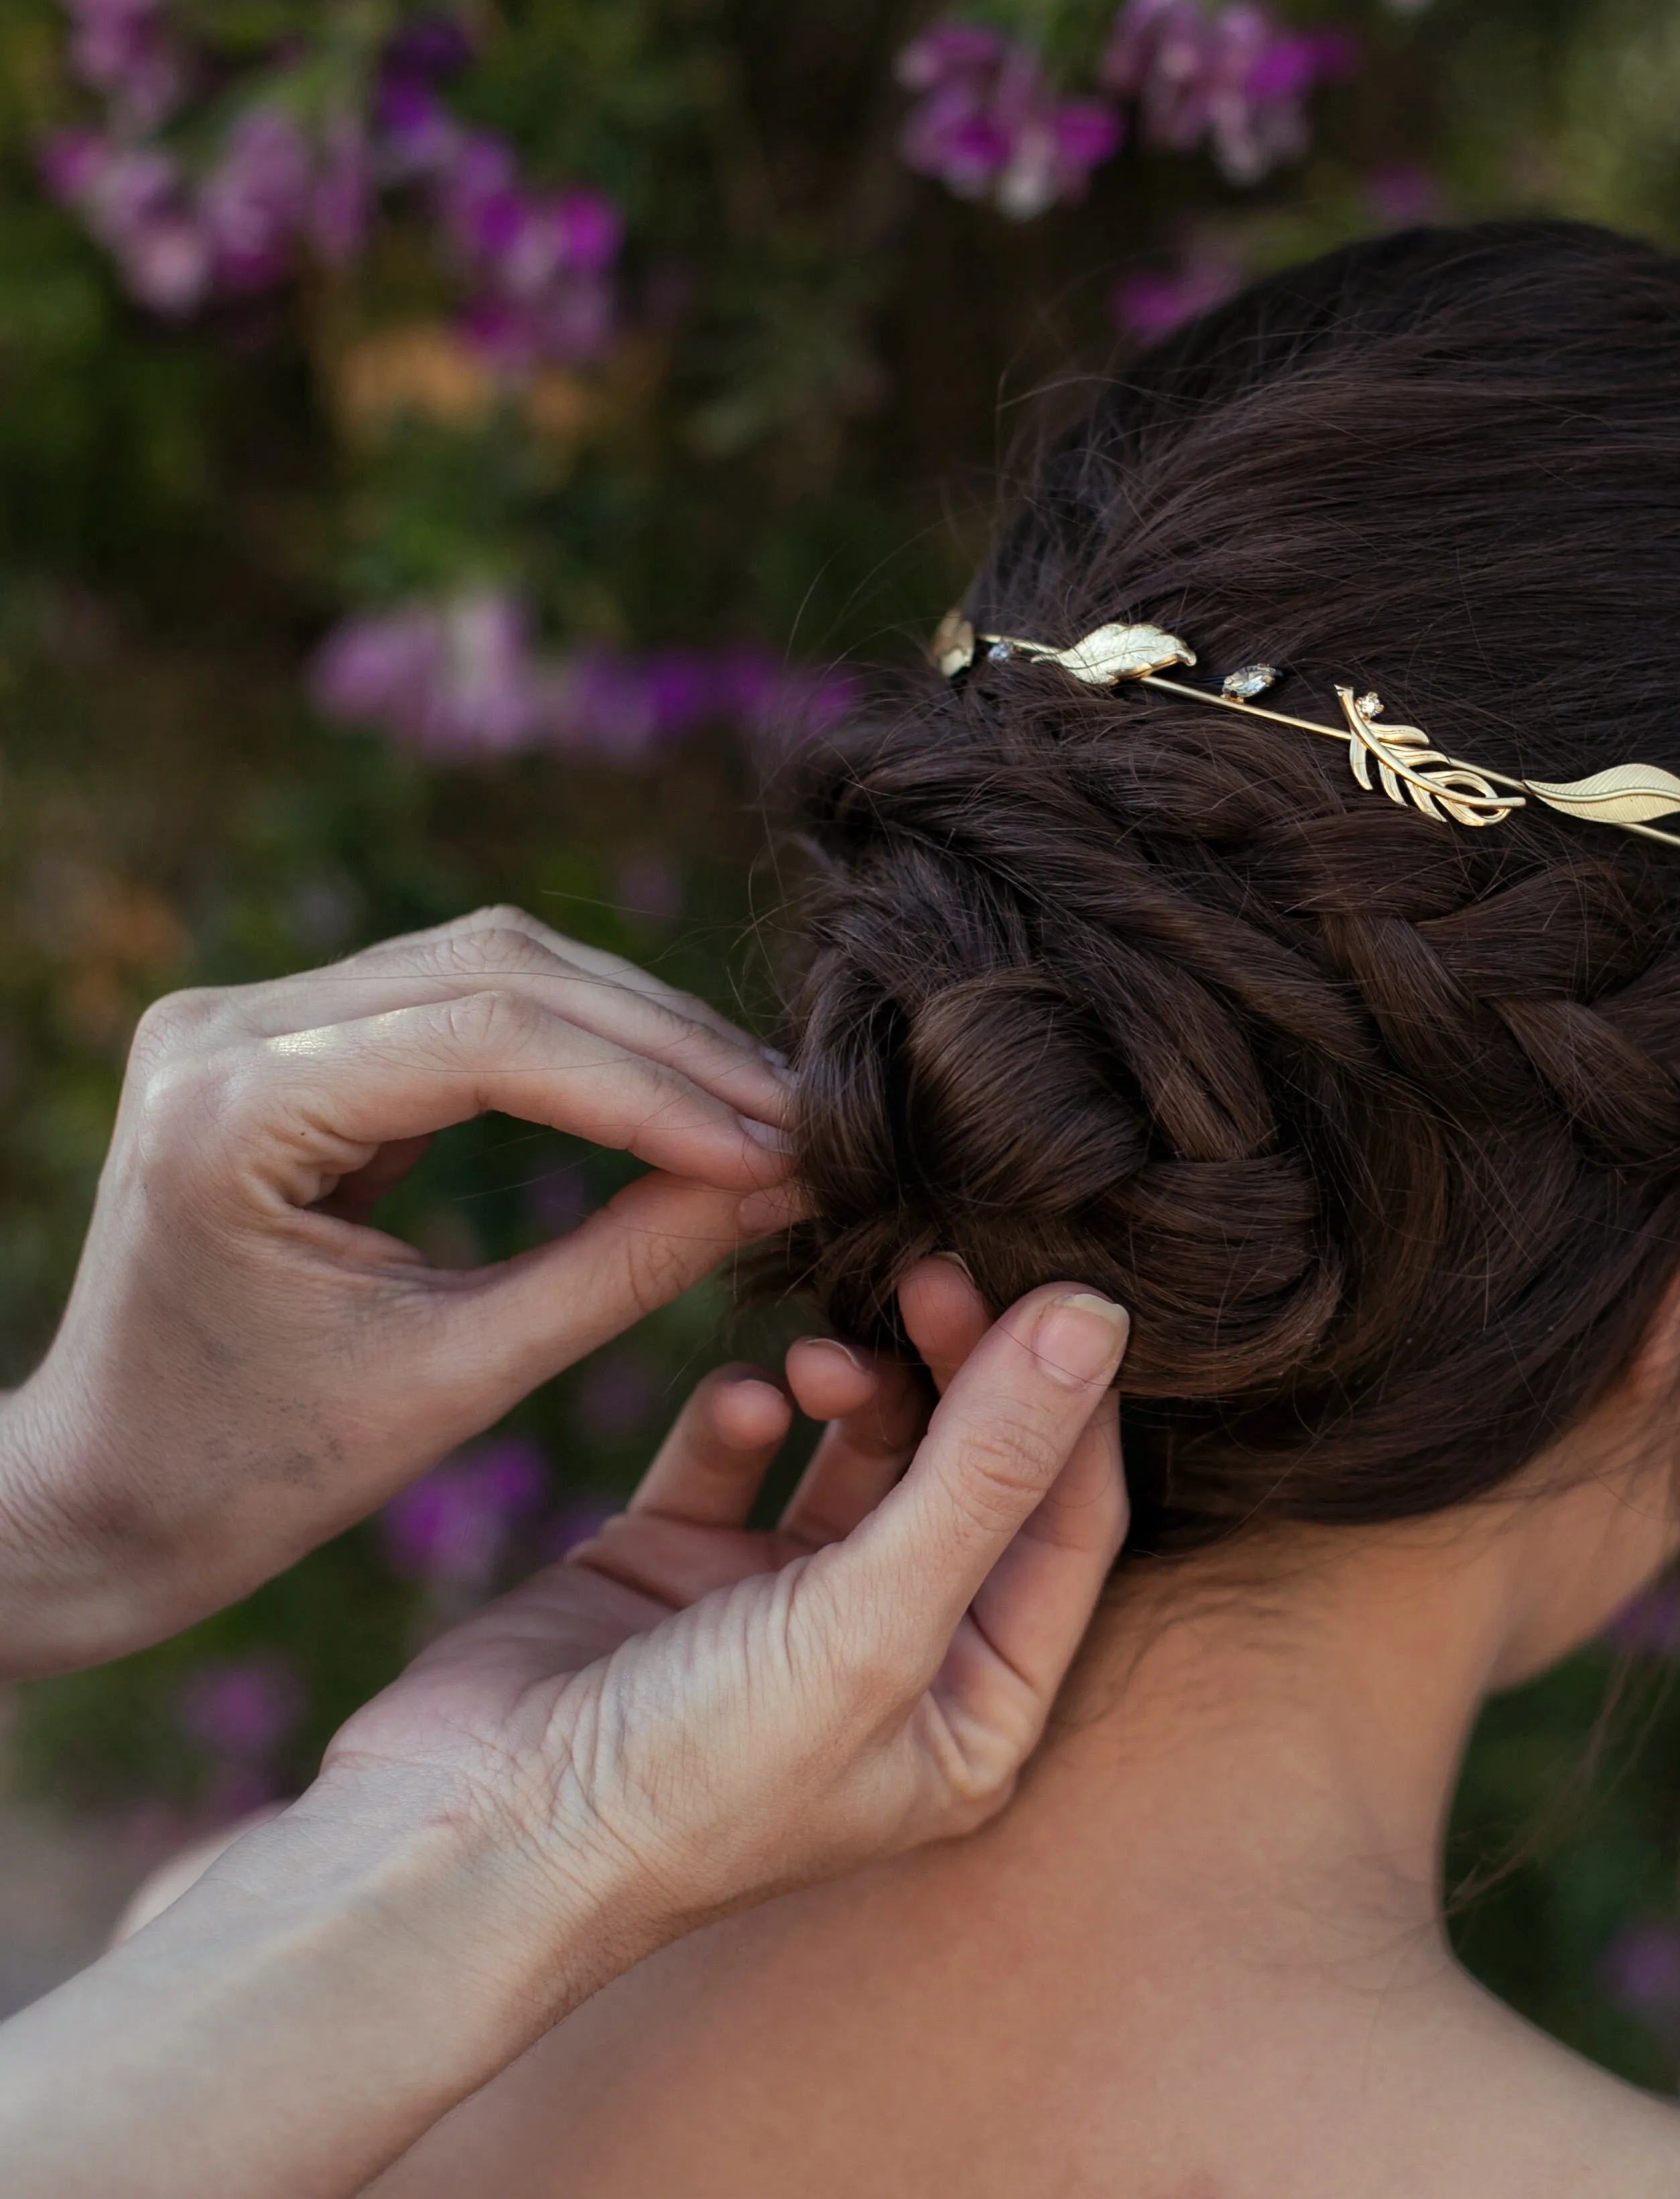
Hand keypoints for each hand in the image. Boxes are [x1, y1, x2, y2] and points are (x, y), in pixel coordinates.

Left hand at [0, 906, 799, 1675]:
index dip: (656, 1088)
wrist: (105, 1494)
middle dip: (668, 1044)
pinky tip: (671, 1090)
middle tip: (799, 1116)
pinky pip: (460, 995)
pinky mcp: (281, 1033)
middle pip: (500, 969)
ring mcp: (243, 1016)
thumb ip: (624, 1267)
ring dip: (637, 1027)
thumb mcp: (462, 1376)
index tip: (780, 1150)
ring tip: (756, 1104)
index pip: (493, 1041)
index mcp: (230, 1112)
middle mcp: (223, 1027)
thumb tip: (780, 1183)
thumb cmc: (263, 1469)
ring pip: (493, 961)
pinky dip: (579, 1039)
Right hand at [308, 1259, 1129, 1958]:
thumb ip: (990, 1468)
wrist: (463, 1839)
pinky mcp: (674, 1565)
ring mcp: (779, 1609)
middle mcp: (892, 1658)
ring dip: (852, 1382)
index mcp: (973, 1713)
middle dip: (958, 1369)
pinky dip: (743, 1413)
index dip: (1066, 1405)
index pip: (1068, 1525)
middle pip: (970, 1470)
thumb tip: (1098, 1322)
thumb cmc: (695, 1777)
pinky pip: (737, 1451)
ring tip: (821, 1361)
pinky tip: (741, 1404)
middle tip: (932, 1271)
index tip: (1051, 1289)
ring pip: (860, 1448)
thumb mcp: (876, 1621)